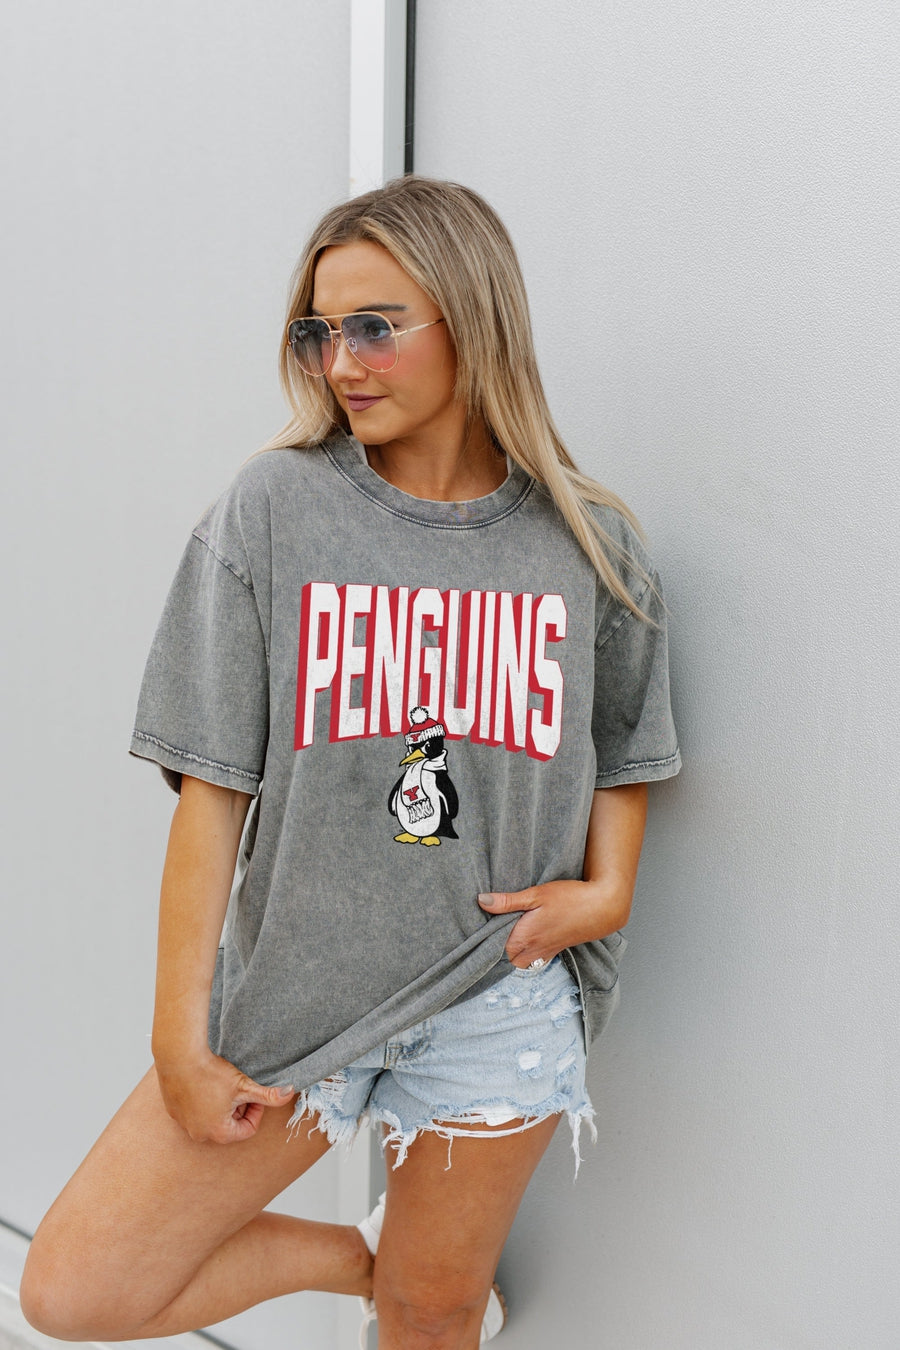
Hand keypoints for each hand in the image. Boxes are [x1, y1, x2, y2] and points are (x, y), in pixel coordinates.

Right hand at [155, 1050, 294, 1144]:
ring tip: (221, 1085)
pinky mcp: (174, 1112)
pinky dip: (202, 1101)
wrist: (180, 1058)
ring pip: (211, 1118)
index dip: (256, 1110)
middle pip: (229, 1125)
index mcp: (219, 1132)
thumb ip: (268, 1095)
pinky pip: (193, 1112)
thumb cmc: (211, 1073)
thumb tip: (289, 1094)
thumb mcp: (244, 1085)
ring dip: (220, 1105)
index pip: (248, 1129)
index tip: (253, 1093)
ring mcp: (184, 1124)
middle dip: (238, 1108)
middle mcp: (199, 1134)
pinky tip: (204, 1084)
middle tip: (237, 1088)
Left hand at [478, 879, 629, 968]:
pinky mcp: (554, 952)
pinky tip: (525, 941)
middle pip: (504, 958)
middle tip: (493, 928)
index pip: (493, 946)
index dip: (486, 937)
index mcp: (524, 937)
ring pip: (517, 962)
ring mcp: (544, 954)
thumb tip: (482, 901)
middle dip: (496, 947)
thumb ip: (508, 901)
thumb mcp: (536, 894)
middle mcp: (532, 951)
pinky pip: (532, 962)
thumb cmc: (570, 899)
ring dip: (511, 952)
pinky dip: (525, 956)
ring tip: (507, 934)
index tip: (481, 925)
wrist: (602, 908)